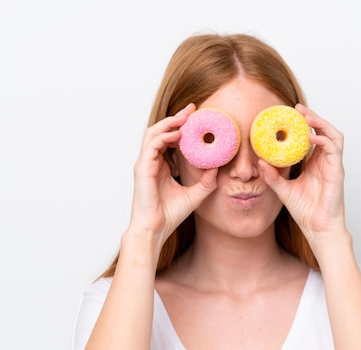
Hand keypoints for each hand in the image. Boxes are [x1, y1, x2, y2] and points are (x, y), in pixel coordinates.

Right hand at [127, 103, 216, 249]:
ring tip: (185, 117)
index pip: (169, 138)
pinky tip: (178, 134)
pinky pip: (152, 145)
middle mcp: (151, 162)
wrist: (155, 229)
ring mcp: (145, 164)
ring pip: (153, 133)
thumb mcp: (194, 195)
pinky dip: (164, 136)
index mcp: (161, 166)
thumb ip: (205, 182)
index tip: (196, 116)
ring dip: (169, 123)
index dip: (181, 126)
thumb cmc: (169, 214)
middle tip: (192, 109)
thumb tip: (218, 168)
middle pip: (161, 131)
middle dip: (176, 118)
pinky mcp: (142, 169)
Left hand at [259, 104, 347, 246]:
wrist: (317, 228)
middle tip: (297, 108)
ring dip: (321, 123)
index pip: (313, 136)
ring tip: (306, 116)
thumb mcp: (283, 190)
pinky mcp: (337, 171)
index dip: (304, 123)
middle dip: (313, 117)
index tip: (290, 113)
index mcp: (314, 163)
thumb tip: (259, 163)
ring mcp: (333, 165)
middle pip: (324, 131)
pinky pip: (334, 149)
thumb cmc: (305, 211)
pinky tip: (312, 136)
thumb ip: (272, 176)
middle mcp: (325, 161)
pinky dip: (324, 139)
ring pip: (334, 135)